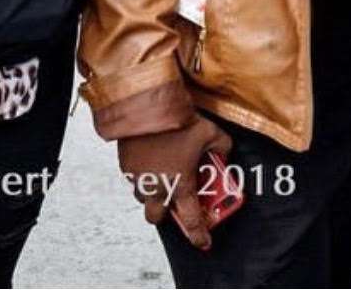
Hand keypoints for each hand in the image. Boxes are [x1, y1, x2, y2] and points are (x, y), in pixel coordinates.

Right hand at [117, 116, 232, 250]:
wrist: (148, 107)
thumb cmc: (178, 122)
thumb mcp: (211, 132)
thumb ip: (222, 147)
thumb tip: (224, 153)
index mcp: (180, 185)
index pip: (191, 220)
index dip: (199, 234)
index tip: (204, 242)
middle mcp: (157, 188)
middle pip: (158, 217)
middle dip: (167, 214)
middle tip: (178, 200)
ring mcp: (139, 179)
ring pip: (144, 198)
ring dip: (154, 193)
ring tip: (165, 174)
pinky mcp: (126, 167)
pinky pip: (135, 179)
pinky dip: (144, 174)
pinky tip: (153, 158)